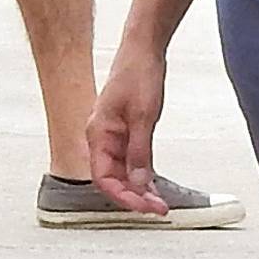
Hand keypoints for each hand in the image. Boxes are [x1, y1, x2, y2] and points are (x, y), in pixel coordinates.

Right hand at [88, 40, 169, 214]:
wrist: (144, 49)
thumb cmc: (138, 74)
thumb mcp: (143, 116)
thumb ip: (140, 152)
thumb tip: (139, 183)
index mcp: (98, 134)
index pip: (104, 178)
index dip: (123, 197)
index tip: (144, 207)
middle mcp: (102, 138)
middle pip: (113, 179)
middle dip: (134, 197)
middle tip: (158, 209)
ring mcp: (114, 136)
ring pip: (123, 173)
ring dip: (139, 189)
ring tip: (159, 203)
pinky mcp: (126, 131)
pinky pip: (131, 161)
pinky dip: (142, 175)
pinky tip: (155, 186)